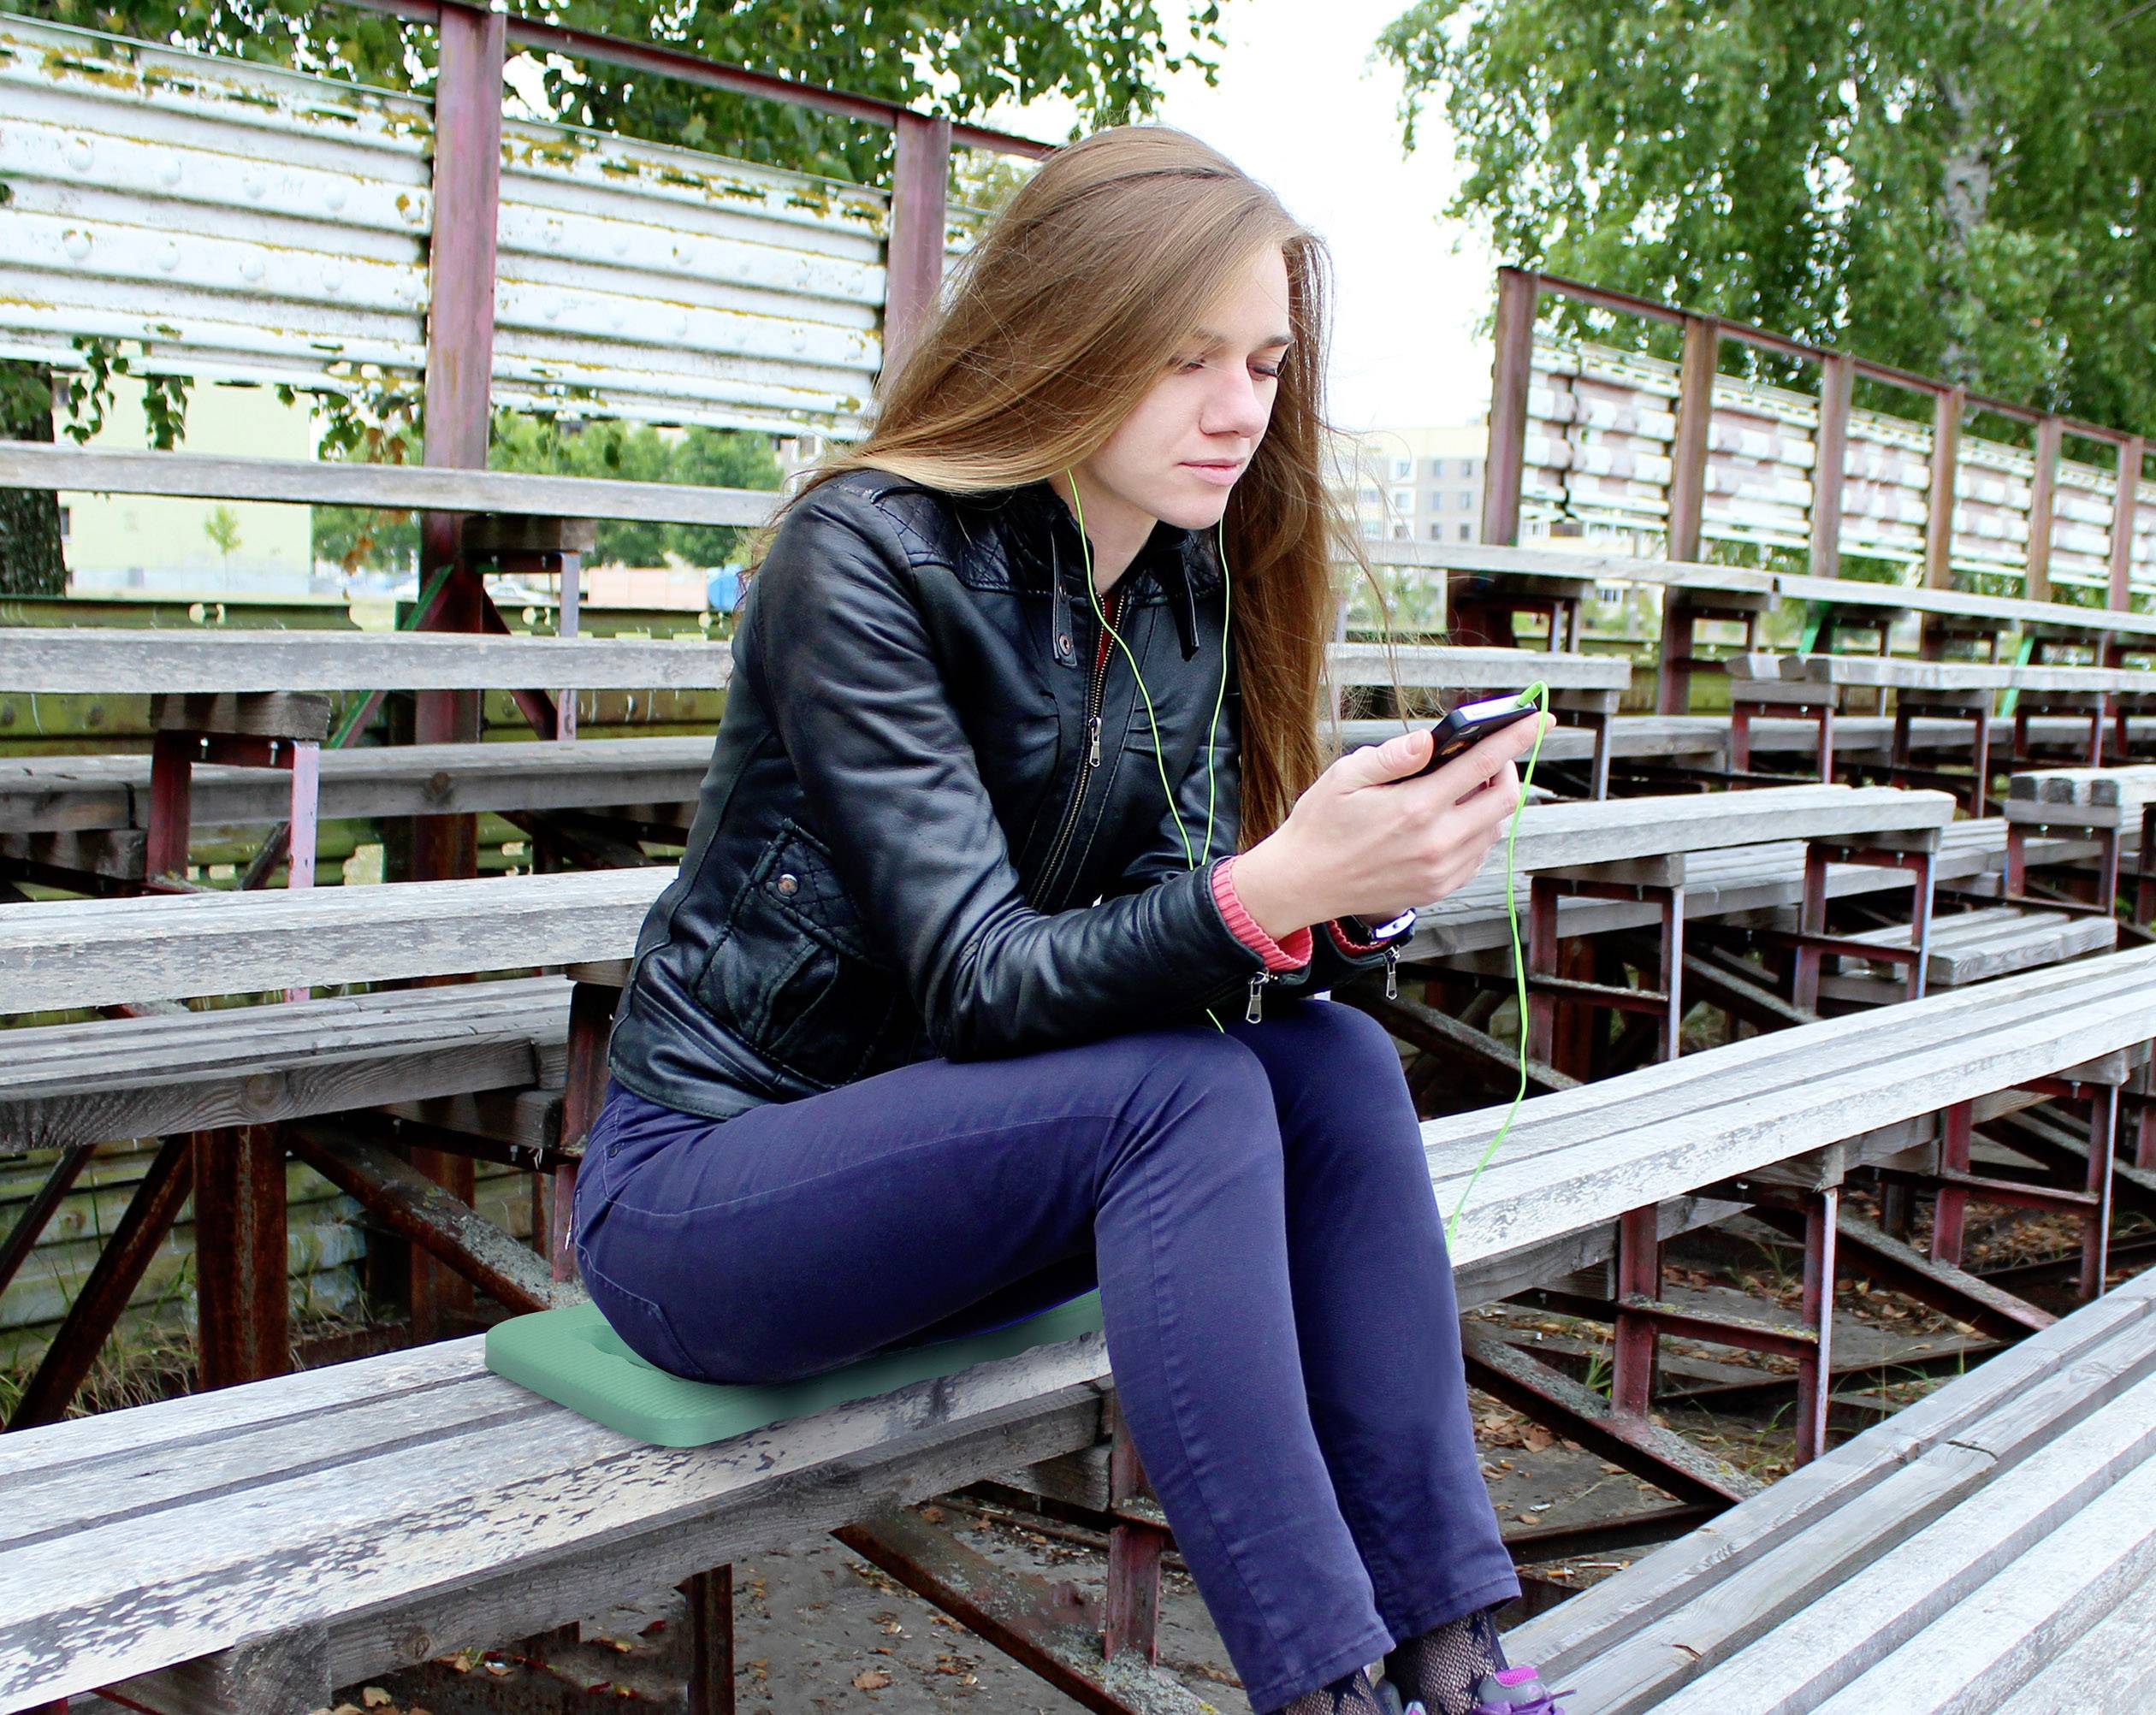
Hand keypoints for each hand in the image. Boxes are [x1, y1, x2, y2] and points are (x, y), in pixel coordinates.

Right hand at [1229, 712, 1552, 935]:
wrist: (1303, 883)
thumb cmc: (1320, 825)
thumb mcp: (1345, 776)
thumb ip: (1393, 756)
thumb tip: (1429, 740)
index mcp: (1416, 807)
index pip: (1484, 763)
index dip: (1516, 737)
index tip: (1538, 718)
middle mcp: (1437, 842)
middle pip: (1505, 798)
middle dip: (1507, 768)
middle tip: (1488, 755)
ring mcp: (1442, 869)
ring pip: (1495, 827)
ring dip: (1490, 800)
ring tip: (1461, 787)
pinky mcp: (1440, 888)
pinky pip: (1479, 854)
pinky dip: (1477, 830)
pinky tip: (1451, 819)